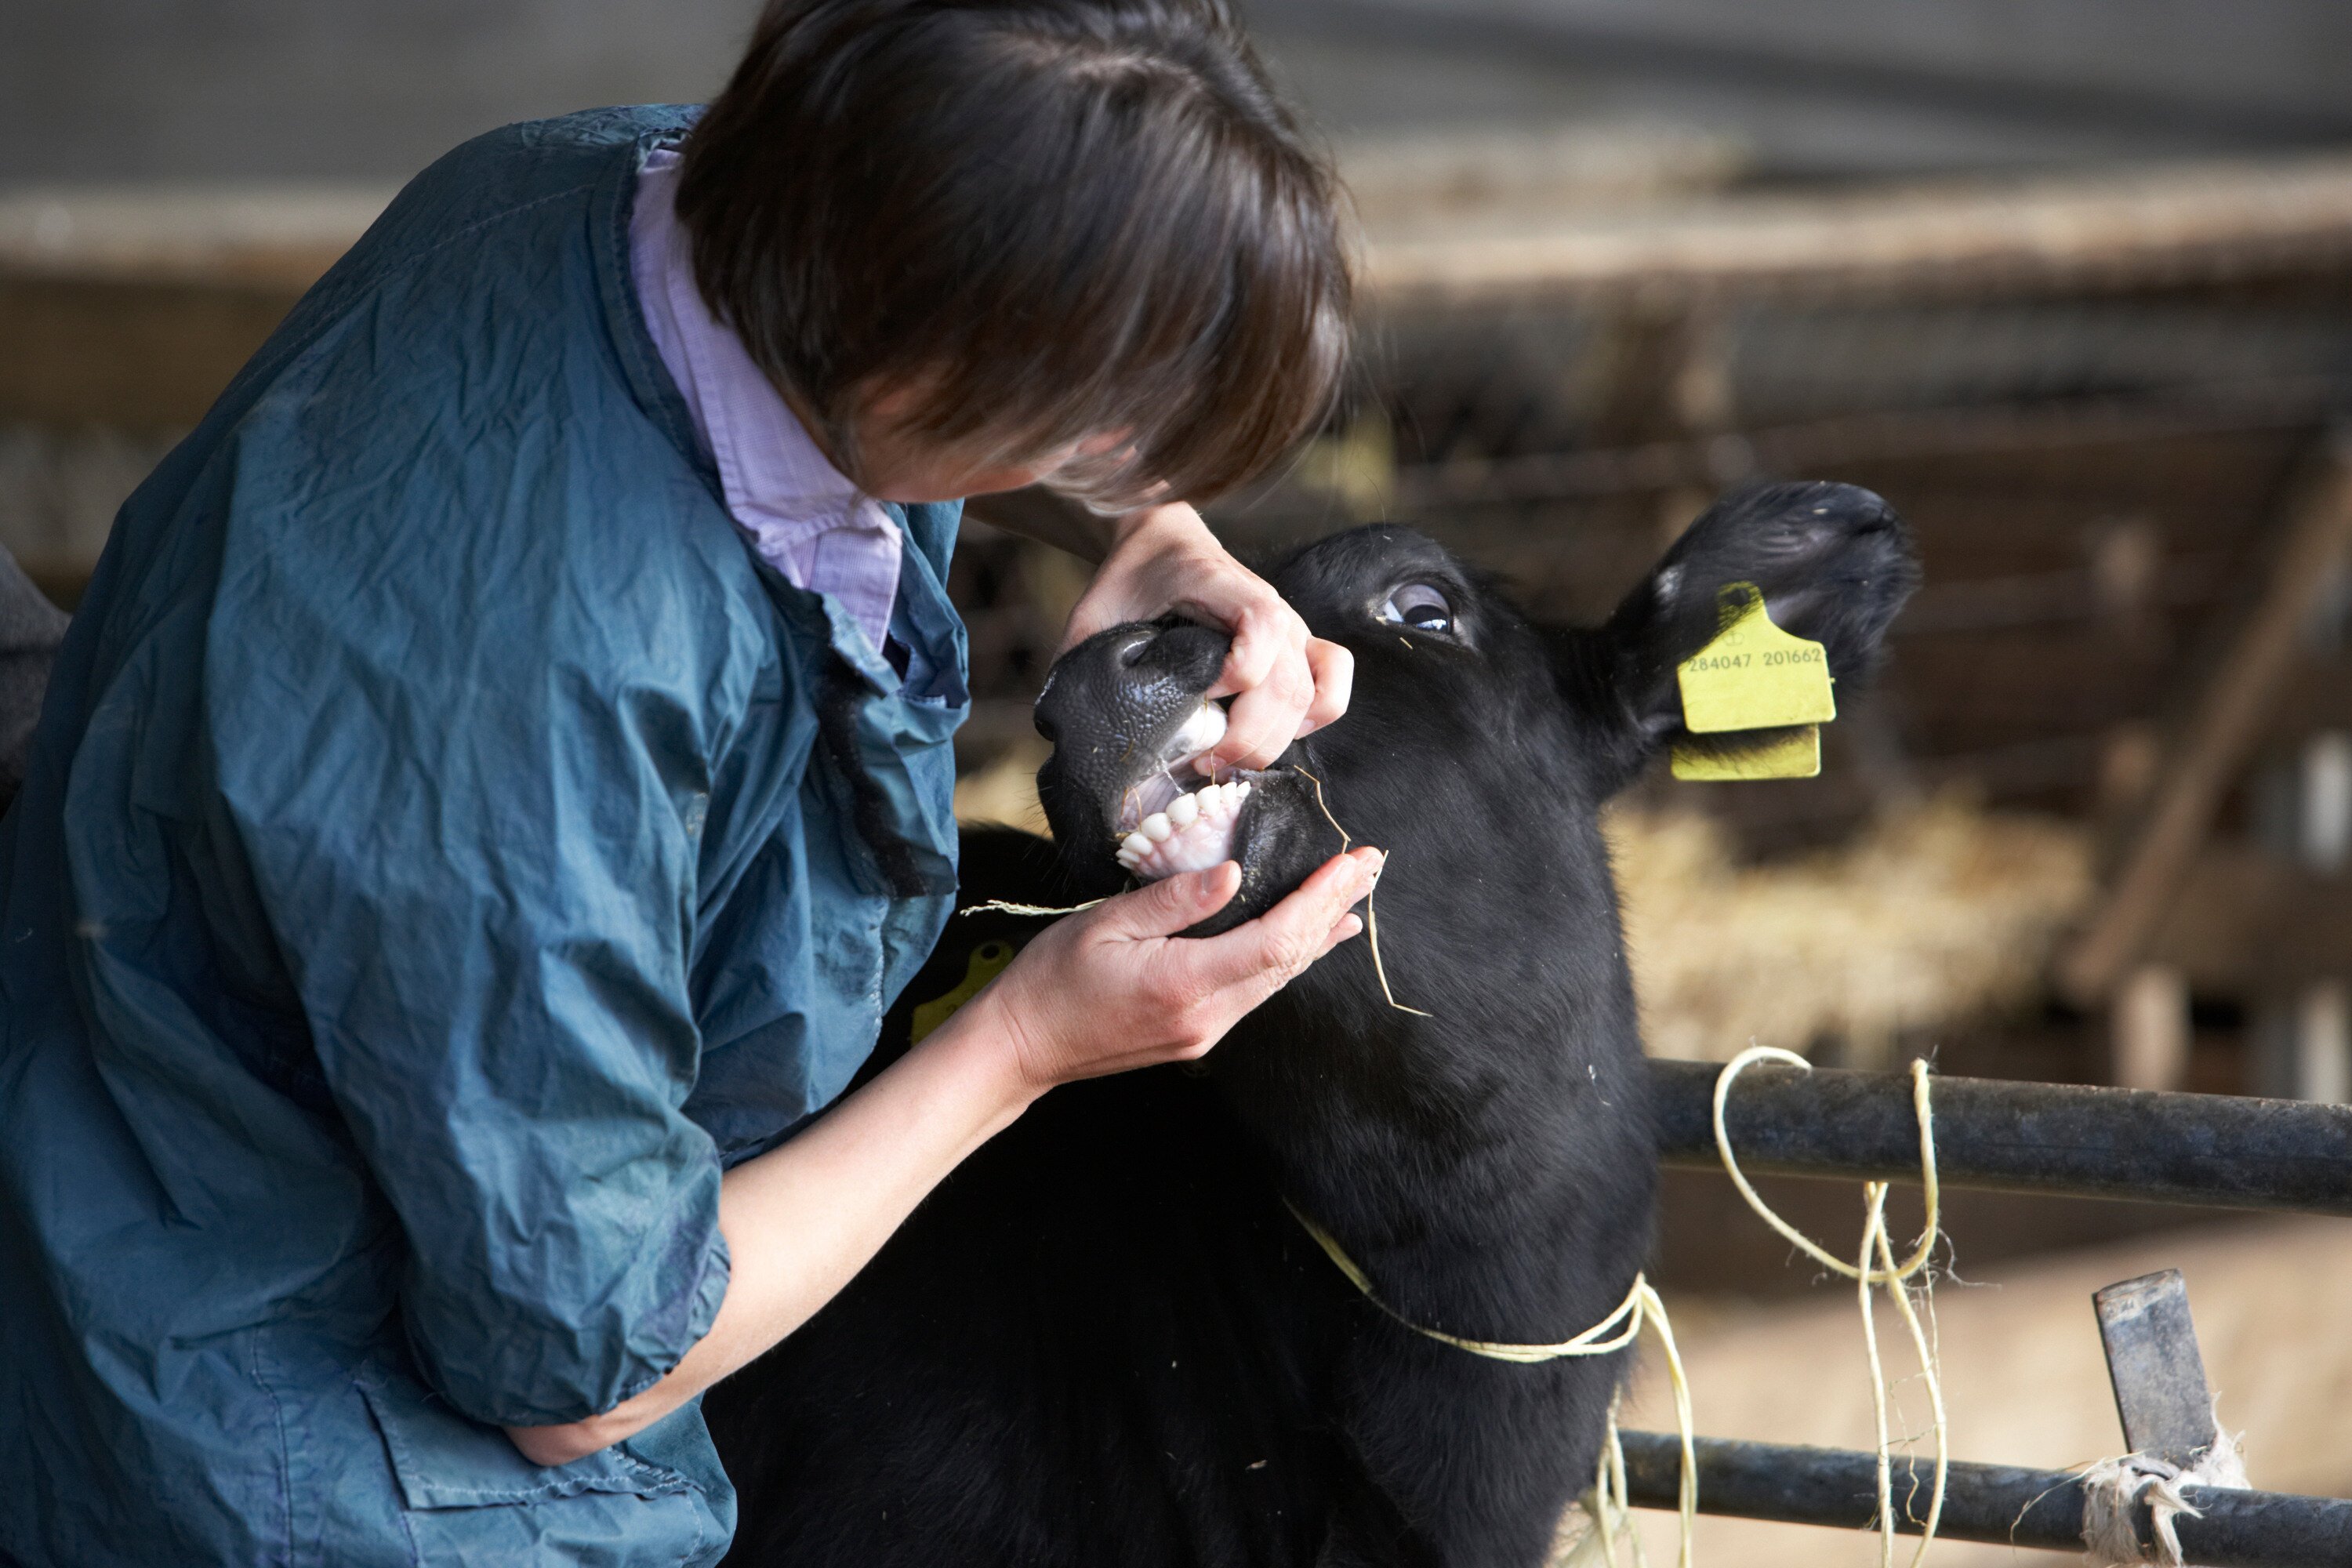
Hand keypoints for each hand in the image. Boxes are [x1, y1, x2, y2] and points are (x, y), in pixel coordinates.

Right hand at [963, 846, 1381, 1092]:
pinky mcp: (1199, 1033)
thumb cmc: (1052, 979)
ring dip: (1320, 933)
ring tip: (1354, 894)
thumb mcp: (1104, 923)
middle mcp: (1208, 1015)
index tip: (1350, 862)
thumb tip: (1234, 871)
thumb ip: (1173, 899)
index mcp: (1185, 983)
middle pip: (1291, 959)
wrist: (1023, 1046)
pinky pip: (1259, 989)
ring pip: (1280, 977)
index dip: (1319, 899)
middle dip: (1334, 908)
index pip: (1276, 939)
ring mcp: (1207, 1030)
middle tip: (1371, 864)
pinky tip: (1312, 939)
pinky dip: (1291, 956)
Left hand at [1060, 502, 1353, 769]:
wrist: (1162, 545)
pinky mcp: (1299, 648)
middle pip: (1287, 683)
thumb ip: (1084, 661)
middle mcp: (1271, 607)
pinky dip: (1315, 718)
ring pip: (1310, 697)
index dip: (1238, 671)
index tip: (1197, 698)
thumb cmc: (1130, 580)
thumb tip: (1070, 728)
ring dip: (1272, 742)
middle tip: (1201, 765)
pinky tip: (1276, 737)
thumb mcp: (1096, 615)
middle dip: (1245, 737)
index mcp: (1222, 584)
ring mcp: (1292, 629)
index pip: (1262, 623)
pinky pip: (1333, 683)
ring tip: (1226, 763)